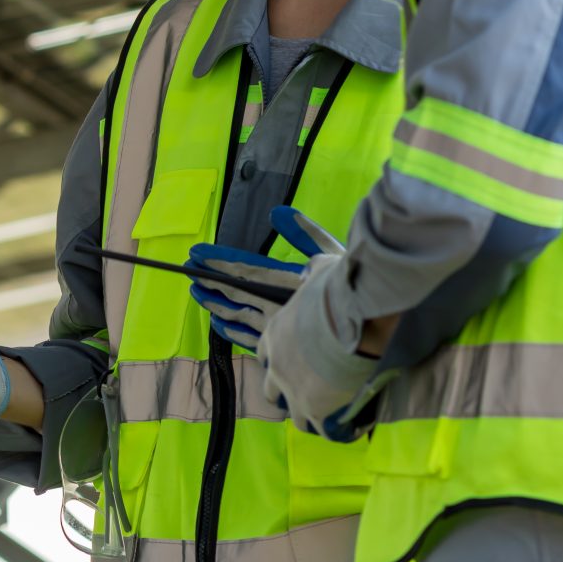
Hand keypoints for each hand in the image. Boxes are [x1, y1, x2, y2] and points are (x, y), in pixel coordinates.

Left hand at [186, 206, 344, 351]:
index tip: (197, 254)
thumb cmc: (358, 290)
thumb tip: (278, 211)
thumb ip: (305, 233)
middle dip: (211, 281)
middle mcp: (281, 308)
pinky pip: (250, 340)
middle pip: (237, 293)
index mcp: (291, 283)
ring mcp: (280, 332)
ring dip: (217, 304)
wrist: (373, 336)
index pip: (246, 270)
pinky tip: (220, 323)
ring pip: (239, 316)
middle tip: (189, 272)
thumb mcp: (334, 255)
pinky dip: (232, 330)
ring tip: (198, 294)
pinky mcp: (283, 350)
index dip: (220, 261)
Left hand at [258, 250, 381, 440]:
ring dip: (311, 415)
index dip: (276, 361)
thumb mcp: (320, 271)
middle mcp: (277, 366)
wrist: (354, 318)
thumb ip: (309, 269)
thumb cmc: (338, 291)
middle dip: (285, 393)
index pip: (264, 354)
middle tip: (306, 394)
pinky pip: (324, 430)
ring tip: (330, 417)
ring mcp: (293, 391)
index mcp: (274, 334)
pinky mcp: (315, 410)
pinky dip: (337, 430)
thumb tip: (306, 264)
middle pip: (270, 390)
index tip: (289, 364)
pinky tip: (350, 429)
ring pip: (295, 415)